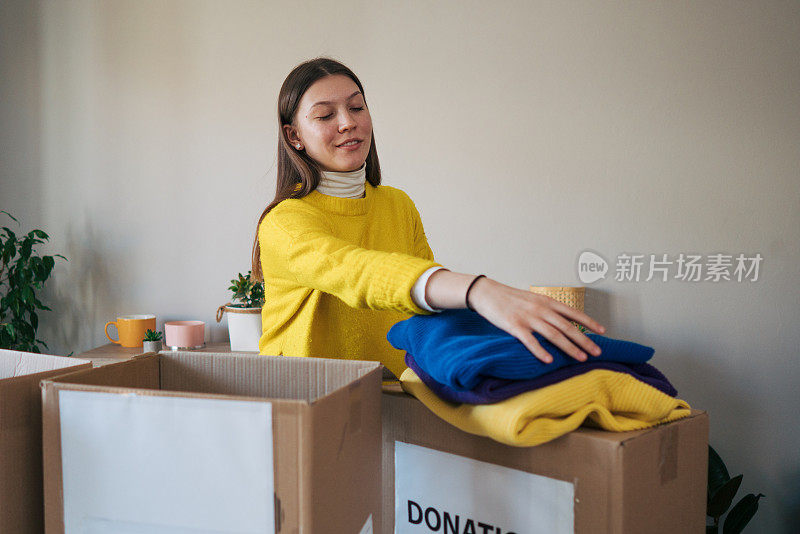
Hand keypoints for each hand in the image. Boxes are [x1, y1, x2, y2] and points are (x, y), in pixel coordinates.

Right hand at [466, 276, 605, 363]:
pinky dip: (541, 351)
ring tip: (581, 358)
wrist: (488, 293)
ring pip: (553, 335)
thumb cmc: (511, 298)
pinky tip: (550, 360)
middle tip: (597, 352)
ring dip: (569, 347)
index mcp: (547, 301)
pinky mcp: (515, 326)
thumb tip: (563, 321)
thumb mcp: (533, 299)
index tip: (602, 331)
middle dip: (584, 340)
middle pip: (567, 326)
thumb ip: (548, 309)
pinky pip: (530, 341)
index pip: (573, 312)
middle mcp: (541, 309)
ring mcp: (528, 318)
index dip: (589, 322)